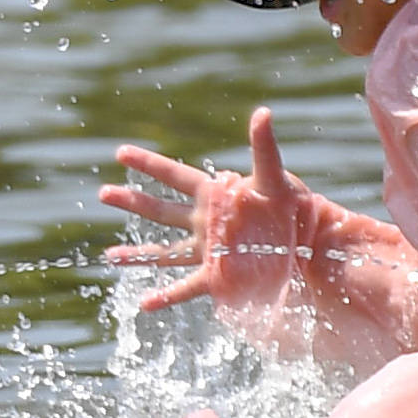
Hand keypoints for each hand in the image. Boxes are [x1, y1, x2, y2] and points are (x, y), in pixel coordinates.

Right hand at [98, 107, 320, 316]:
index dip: (147, 163)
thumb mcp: (274, 178)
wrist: (315, 249)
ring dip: (136, 254)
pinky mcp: (218, 278)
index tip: (121, 153)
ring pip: (164, 251)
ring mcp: (210, 251)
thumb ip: (264, 147)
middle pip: (160, 210)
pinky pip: (185, 288)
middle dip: (132, 201)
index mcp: (215, 195)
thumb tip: (262, 113)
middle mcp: (206, 222)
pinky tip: (143, 304)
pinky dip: (164, 297)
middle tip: (103, 192)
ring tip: (108, 257)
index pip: (173, 175)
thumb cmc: (296, 211)